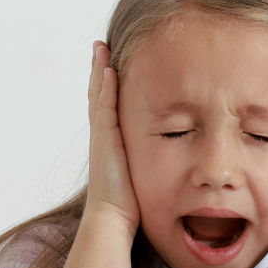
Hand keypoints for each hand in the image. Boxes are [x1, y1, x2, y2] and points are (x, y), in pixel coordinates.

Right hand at [84, 42, 140, 241]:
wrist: (112, 218)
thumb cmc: (129, 208)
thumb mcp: (142, 179)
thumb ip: (148, 167)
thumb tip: (168, 169)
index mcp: (110, 145)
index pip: (107, 110)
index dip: (107, 89)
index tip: (110, 68)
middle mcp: (102, 137)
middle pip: (99, 96)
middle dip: (99, 72)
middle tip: (99, 49)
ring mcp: (101, 136)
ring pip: (99, 95)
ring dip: (99, 70)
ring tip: (100, 48)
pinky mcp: (104, 138)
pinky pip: (105, 106)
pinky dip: (105, 86)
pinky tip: (109, 68)